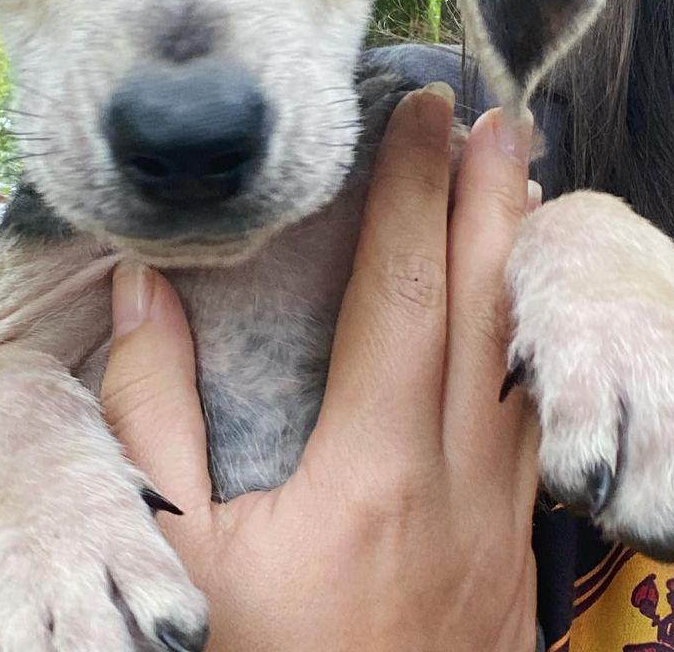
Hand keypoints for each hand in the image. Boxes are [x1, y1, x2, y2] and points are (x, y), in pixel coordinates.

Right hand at [101, 86, 540, 651]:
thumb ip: (150, 412)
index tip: (415, 115)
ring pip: (523, 364)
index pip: (401, 292)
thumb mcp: (172, 555)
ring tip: (519, 189)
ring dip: (517, 265)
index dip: (407, 192)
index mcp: (370, 471)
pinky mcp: (511, 558)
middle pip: (484, 310)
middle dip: (489, 199)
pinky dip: (526, 346)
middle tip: (495, 117)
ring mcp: (499, 525)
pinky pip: (529, 423)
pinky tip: (514, 324)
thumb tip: (144, 289)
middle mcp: (455, 484)